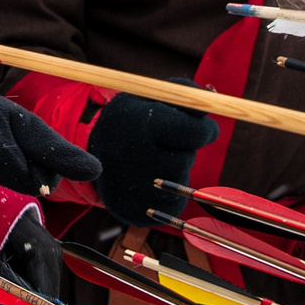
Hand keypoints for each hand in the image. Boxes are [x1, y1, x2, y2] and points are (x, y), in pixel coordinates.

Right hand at [87, 95, 218, 227]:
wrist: (91, 150)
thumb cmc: (131, 118)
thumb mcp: (151, 96)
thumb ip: (185, 93)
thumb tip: (214, 98)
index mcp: (141, 123)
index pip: (193, 132)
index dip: (205, 130)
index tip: (203, 128)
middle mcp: (134, 157)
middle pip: (185, 160)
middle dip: (184, 151)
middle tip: (166, 144)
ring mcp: (131, 187)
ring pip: (179, 183)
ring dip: (176, 173)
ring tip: (154, 160)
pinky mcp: (133, 211)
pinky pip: (172, 206)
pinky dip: (169, 194)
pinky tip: (151, 180)